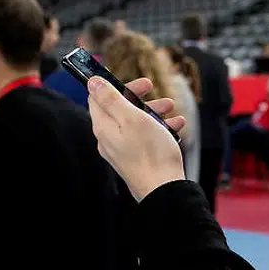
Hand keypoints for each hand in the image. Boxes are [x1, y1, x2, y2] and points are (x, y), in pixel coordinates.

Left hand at [87, 76, 188, 201]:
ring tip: (170, 107)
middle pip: (119, 109)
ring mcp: (122, 150)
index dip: (113, 84)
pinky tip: (176, 125)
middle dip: (138, 96)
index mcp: (104, 127)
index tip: (130, 79)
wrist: (164, 190)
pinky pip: (145, 137)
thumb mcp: (132, 117)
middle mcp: (109, 139)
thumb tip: (92, 82)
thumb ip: (111, 98)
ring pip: (135, 122)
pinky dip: (159, 127)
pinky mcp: (136, 159)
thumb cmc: (150, 154)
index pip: (97, 97)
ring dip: (153, 110)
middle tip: (153, 88)